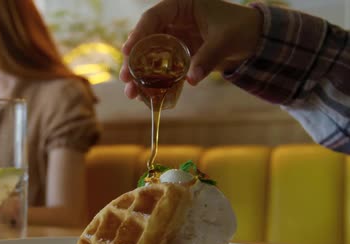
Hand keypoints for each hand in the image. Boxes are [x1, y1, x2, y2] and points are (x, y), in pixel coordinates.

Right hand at [119, 0, 261, 97]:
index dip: (138, 33)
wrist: (254, 39)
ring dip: (139, 76)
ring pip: (149, 57)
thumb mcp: (225, 40)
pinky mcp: (177, 56)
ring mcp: (173, 39)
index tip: (127, 51)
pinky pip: (161, 69)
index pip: (153, 17)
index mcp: (181, 5)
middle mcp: (172, 21)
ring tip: (131, 93)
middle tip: (126, 78)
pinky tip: (145, 96)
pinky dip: (154, 82)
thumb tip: (191, 79)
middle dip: (133, 61)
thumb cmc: (241, 28)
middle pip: (145, 39)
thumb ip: (208, 57)